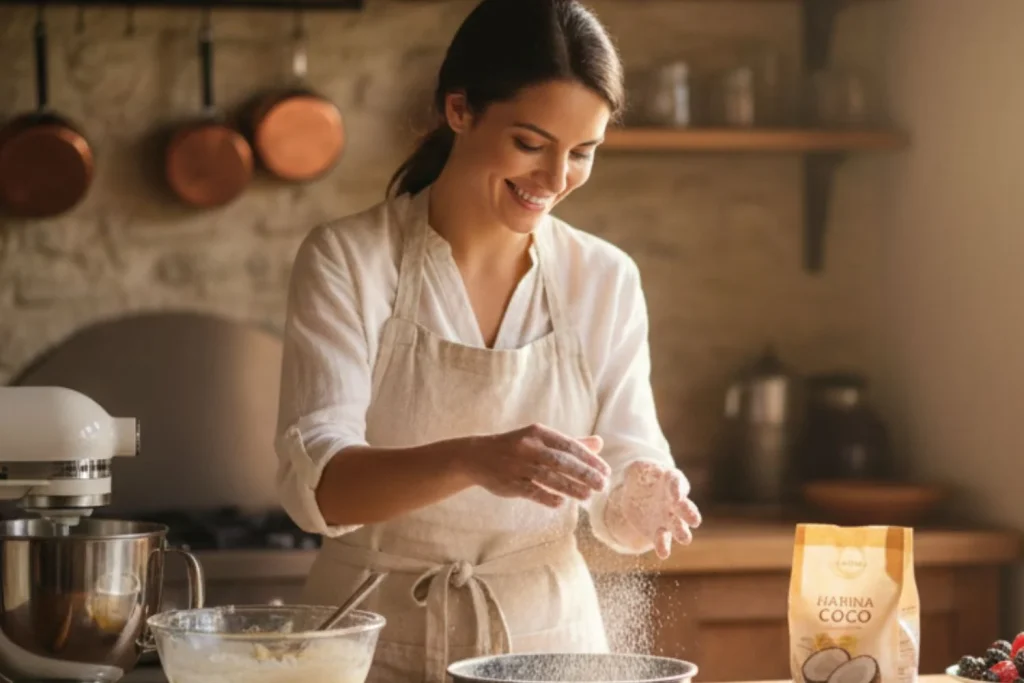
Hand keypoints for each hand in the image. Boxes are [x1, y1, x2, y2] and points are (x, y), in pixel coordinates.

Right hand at [458, 423, 610, 507]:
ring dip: (570, 488)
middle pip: (562, 462)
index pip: (570, 446)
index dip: (590, 460)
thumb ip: (570, 443)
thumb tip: (599, 444)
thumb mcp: (540, 439)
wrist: (477, 456)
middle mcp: (528, 446)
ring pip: (549, 477)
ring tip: (587, 496)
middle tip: (602, 486)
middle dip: (585, 474)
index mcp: (538, 432)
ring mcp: (518, 465)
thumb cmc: (516, 447)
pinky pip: (532, 491)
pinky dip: (547, 497)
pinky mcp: (509, 482)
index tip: (605, 471)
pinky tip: (561, 503)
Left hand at [604, 460, 701, 558]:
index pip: (678, 483)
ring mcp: (669, 517)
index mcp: (672, 481)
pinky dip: (664, 546)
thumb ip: (645, 468)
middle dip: (690, 514)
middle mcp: (675, 501)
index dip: (678, 489)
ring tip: (685, 539)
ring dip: (682, 532)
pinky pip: (663, 540)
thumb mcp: (637, 468)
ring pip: (679, 526)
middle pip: (686, 508)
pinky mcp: (659, 531)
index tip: (677, 496)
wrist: (632, 493)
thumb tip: (657, 472)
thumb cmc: (640, 475)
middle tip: (695, 521)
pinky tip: (663, 553)